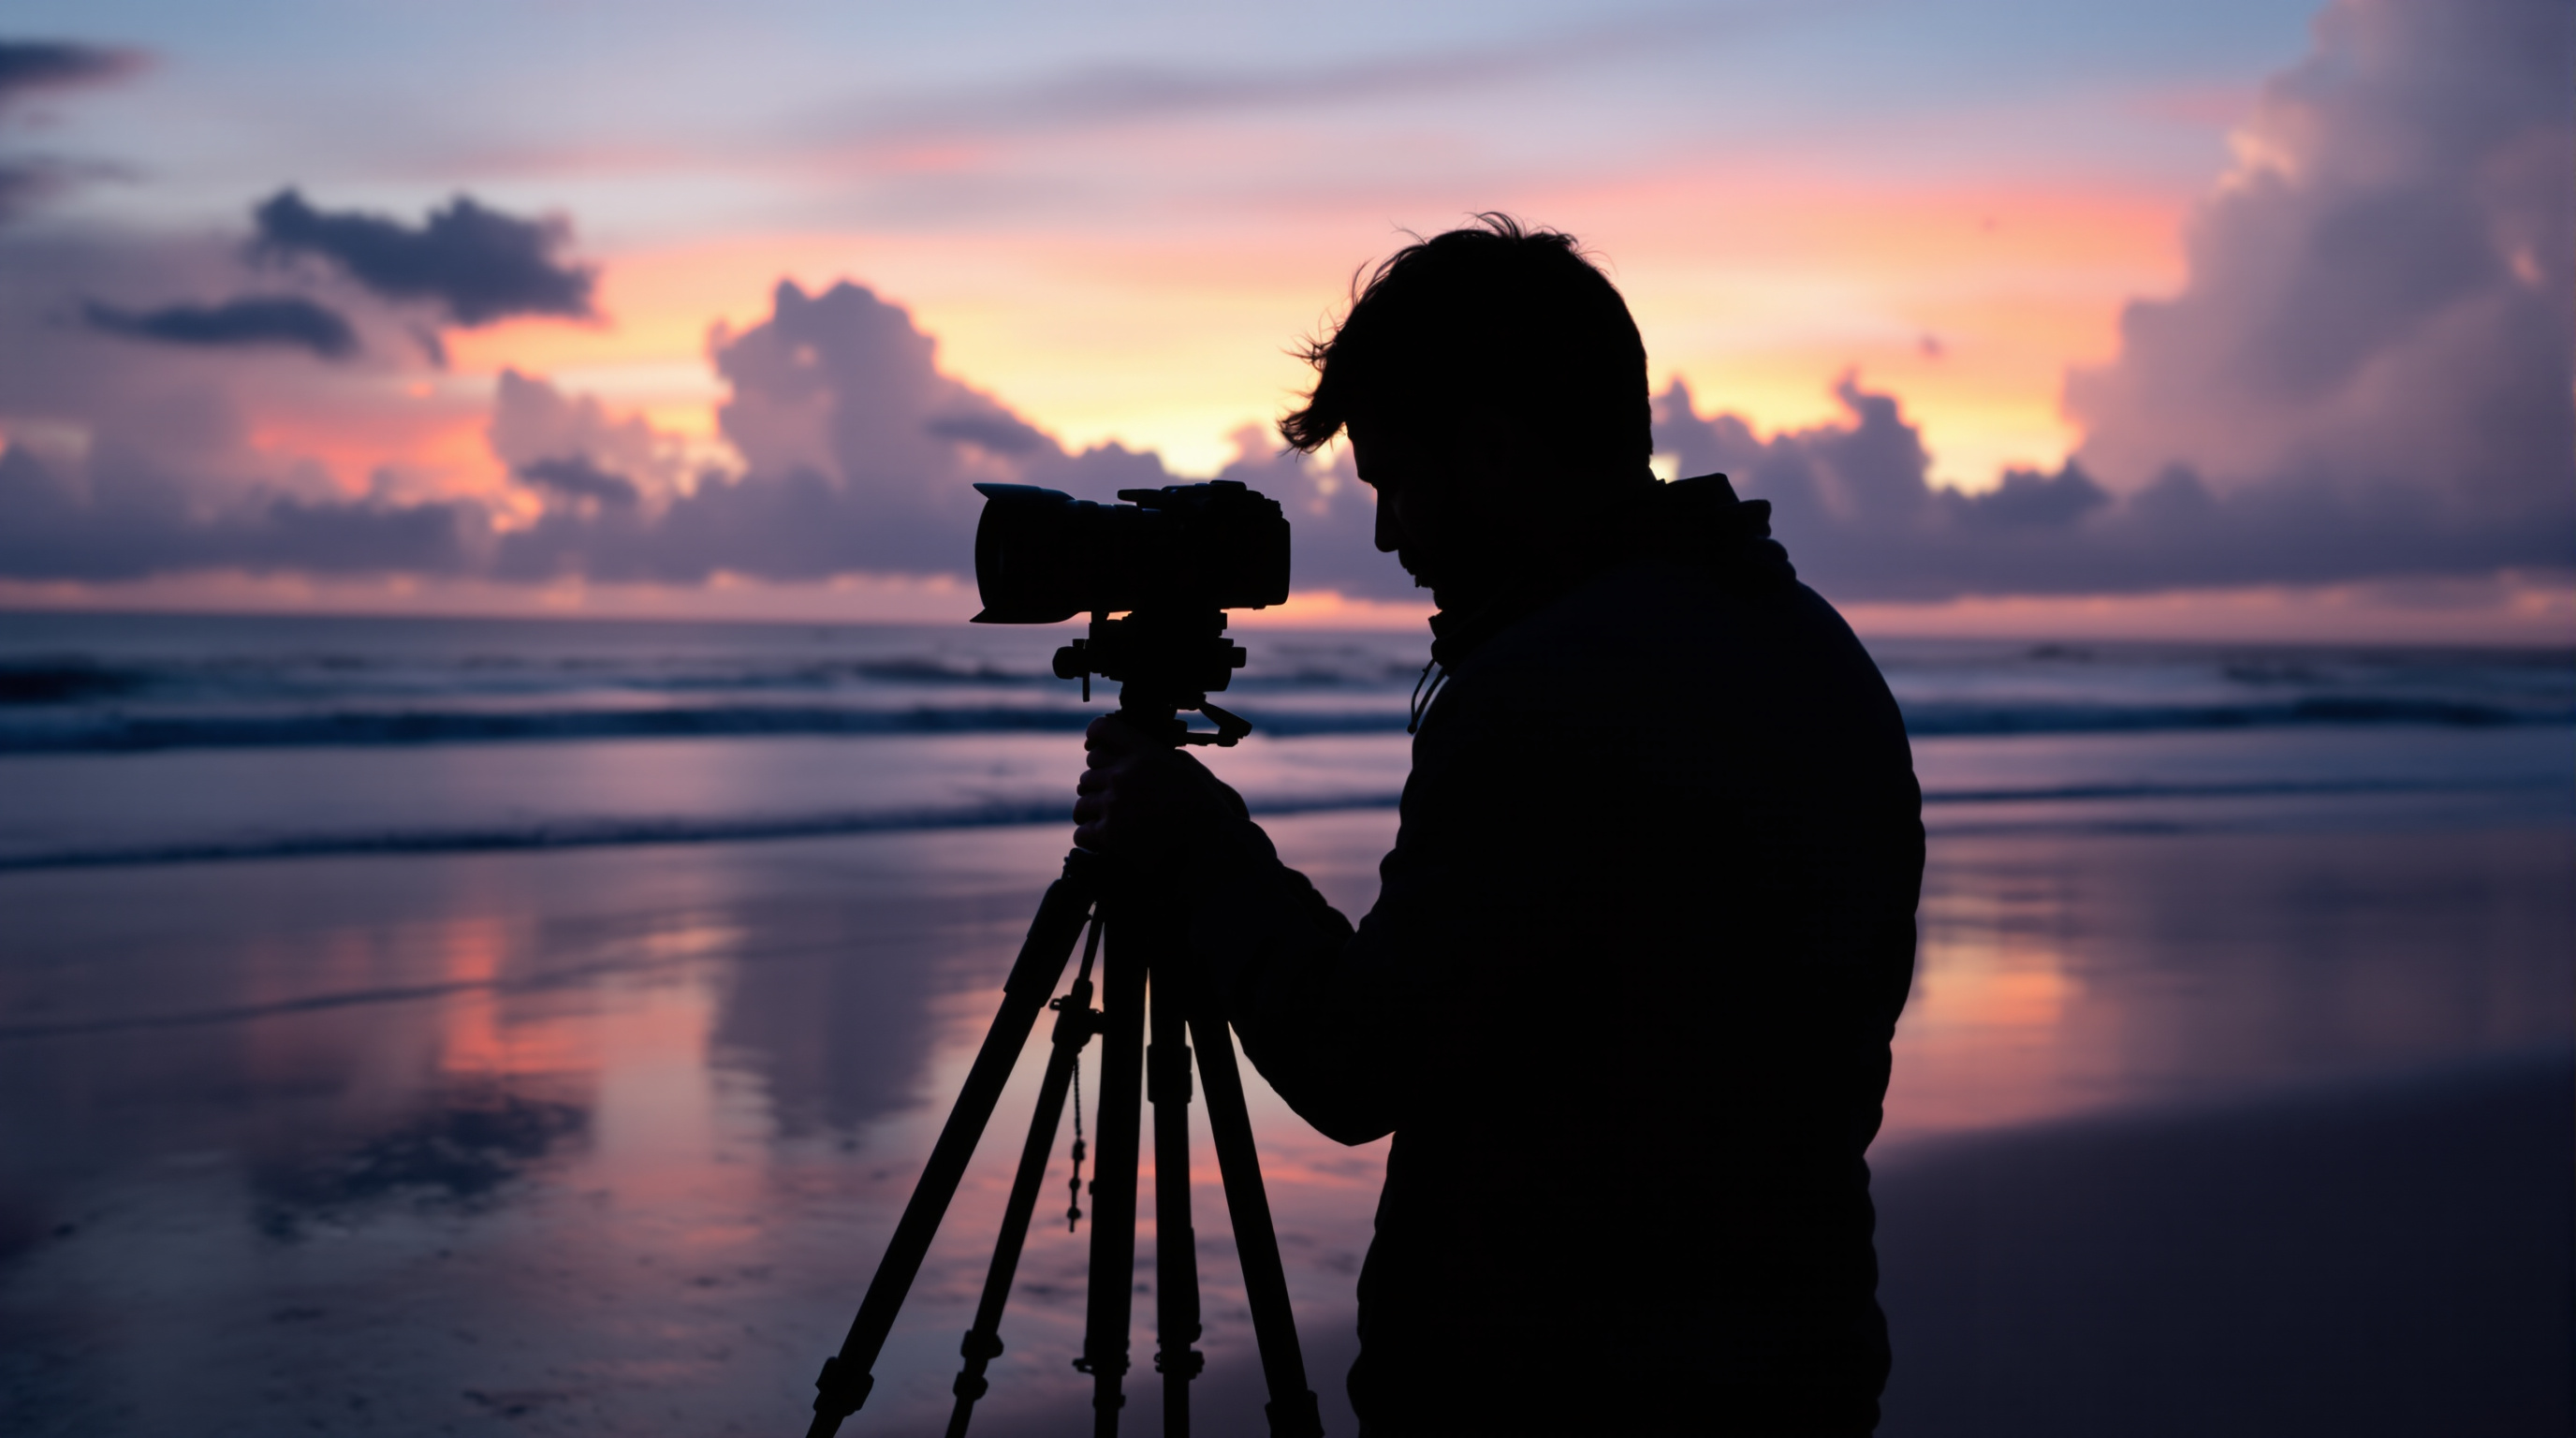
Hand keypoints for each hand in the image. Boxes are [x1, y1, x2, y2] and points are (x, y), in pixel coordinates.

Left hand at [1072, 712, 1252, 869]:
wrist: (1210, 848)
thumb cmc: (1205, 809)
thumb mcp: (1186, 769)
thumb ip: (1158, 755)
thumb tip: (1137, 749)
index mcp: (1144, 753)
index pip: (1102, 728)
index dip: (1095, 737)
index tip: (1094, 746)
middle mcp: (1124, 775)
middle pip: (1089, 769)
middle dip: (1100, 782)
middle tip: (1114, 795)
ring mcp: (1114, 804)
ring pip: (1083, 801)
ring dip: (1094, 811)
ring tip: (1109, 820)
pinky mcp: (1109, 834)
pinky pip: (1082, 831)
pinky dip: (1090, 837)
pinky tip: (1103, 841)